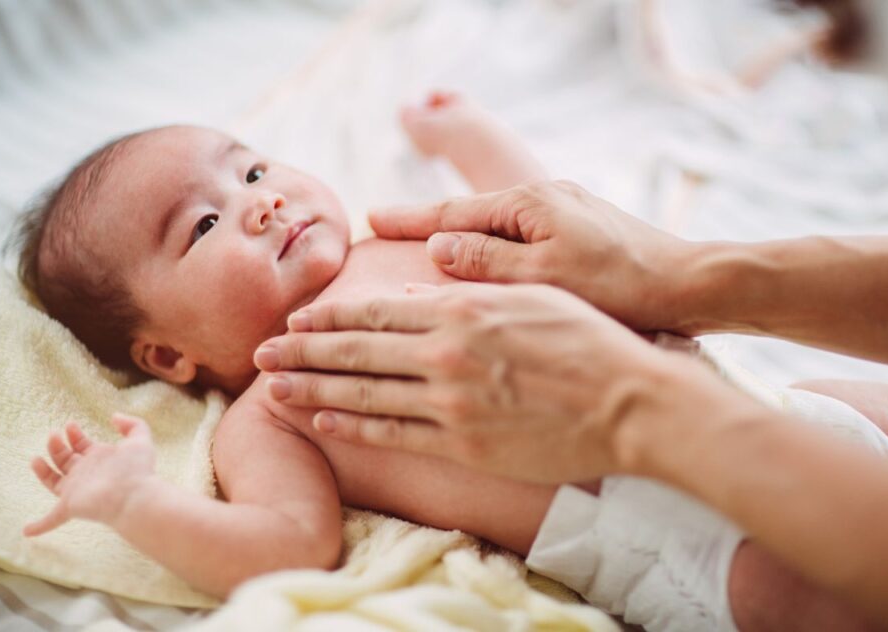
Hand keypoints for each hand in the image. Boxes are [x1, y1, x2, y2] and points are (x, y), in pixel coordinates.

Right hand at [24, 415, 156, 535]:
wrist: (135, 497)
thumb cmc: (138, 470)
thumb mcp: (140, 440)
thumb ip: (133, 424)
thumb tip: (114, 417)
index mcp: (100, 459)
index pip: (82, 445)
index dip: (74, 434)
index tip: (70, 424)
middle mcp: (87, 474)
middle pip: (66, 459)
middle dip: (57, 445)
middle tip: (53, 434)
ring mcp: (77, 490)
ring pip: (54, 481)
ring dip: (43, 470)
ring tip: (36, 459)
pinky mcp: (70, 506)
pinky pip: (52, 519)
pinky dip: (40, 525)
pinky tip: (27, 531)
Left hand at [256, 283, 736, 482]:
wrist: (628, 400)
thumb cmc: (588, 338)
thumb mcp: (531, 293)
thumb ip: (472, 289)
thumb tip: (420, 291)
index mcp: (462, 309)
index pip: (374, 312)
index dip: (327, 317)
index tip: (294, 321)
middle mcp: (446, 353)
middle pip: (354, 350)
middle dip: (300, 352)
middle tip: (258, 355)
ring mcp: (451, 402)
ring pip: (362, 392)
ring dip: (311, 388)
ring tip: (272, 388)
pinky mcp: (464, 444)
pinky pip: (393, 434)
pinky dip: (352, 426)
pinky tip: (321, 419)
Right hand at [368, 180, 701, 331]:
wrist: (691, 285)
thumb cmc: (621, 286)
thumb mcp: (545, 277)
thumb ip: (487, 261)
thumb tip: (437, 247)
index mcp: (530, 204)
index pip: (453, 212)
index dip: (409, 220)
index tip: (371, 219)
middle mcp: (545, 198)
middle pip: (471, 212)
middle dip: (425, 221)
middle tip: (381, 222)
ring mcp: (565, 212)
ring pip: (496, 224)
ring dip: (459, 234)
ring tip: (423, 243)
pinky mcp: (582, 231)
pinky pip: (521, 236)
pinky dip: (492, 246)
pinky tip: (484, 258)